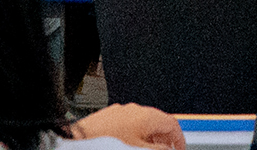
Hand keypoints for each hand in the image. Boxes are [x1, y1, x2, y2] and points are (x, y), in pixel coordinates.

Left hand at [69, 104, 185, 148]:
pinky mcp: (104, 118)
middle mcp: (132, 110)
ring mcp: (117, 112)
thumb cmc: (107, 145)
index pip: (172, 123)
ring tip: (145, 149)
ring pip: (140, 124)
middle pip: (156, 122)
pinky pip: (125, 125)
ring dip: (147, 138)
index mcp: (146, 115)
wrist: (77, 143)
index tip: (179, 149)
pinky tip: (127, 146)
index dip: (179, 139)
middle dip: (163, 139)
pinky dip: (132, 136)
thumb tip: (168, 149)